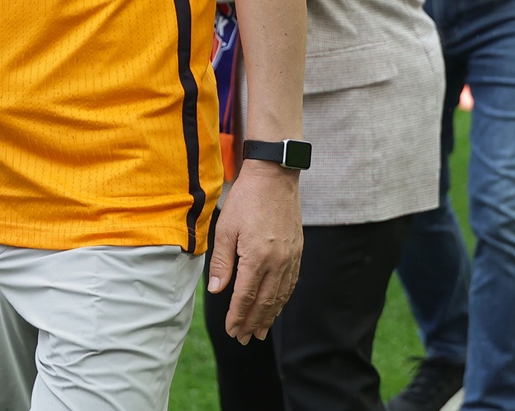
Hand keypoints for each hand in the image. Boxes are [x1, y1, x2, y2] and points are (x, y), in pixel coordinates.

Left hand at [206, 163, 303, 342]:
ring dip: (269, 316)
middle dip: (252, 322)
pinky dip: (282, 300)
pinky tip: (275, 307)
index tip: (231, 331)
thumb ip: (222, 262)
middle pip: (264, 301)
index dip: (237, 316)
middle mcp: (277, 262)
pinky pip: (290, 283)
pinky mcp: (297, 251)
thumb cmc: (245, 200)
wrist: (274, 177)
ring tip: (259, 331)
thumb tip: (217, 291)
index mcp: (257, 257)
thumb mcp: (225, 229)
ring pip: (280, 296)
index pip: (246, 296)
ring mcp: (290, 258)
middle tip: (243, 338)